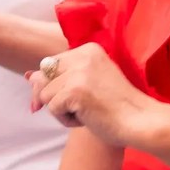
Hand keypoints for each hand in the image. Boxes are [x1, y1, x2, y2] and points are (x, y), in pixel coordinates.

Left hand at [29, 43, 162, 147]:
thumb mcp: (90, 83)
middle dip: (51, 97)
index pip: (51, 64)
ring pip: (46, 95)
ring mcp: (78, 72)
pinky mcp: (75, 91)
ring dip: (61, 111)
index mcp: (88, 49)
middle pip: (43, 77)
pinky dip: (66, 120)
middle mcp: (82, 55)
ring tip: (86, 114)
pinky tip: (87, 120)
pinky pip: (52, 108)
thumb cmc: (118, 106)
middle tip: (74, 110)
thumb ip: (62, 77)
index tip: (65, 101)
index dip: (51, 86)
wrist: (140, 120)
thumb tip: (29, 77)